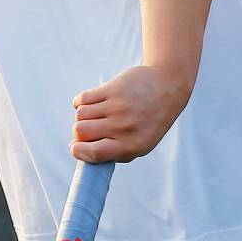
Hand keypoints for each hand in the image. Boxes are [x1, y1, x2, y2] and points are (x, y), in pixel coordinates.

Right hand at [70, 64, 191, 163]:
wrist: (166, 87)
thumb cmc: (148, 121)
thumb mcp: (140, 143)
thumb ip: (113, 151)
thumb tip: (76, 149)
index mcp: (131, 146)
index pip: (94, 153)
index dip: (79, 151)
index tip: (75, 147)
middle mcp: (124, 127)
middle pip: (81, 132)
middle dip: (79, 132)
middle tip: (87, 128)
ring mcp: (118, 107)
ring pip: (80, 114)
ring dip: (81, 116)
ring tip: (92, 115)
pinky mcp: (112, 89)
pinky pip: (83, 98)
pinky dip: (80, 102)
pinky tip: (88, 103)